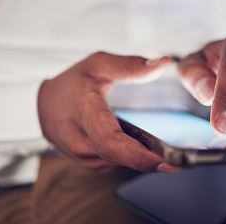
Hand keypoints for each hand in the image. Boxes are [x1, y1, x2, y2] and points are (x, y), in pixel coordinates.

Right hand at [38, 52, 179, 172]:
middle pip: (121, 157)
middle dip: (151, 160)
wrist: (45, 104)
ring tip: (161, 151)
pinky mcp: (88, 161)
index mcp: (84, 113)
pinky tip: (138, 147)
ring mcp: (82, 155)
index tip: (168, 162)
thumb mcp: (99, 65)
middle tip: (180, 159)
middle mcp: (81, 140)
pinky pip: (114, 162)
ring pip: (119, 162)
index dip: (139, 156)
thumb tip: (163, 63)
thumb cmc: (72, 83)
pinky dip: (130, 157)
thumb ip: (131, 65)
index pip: (111, 143)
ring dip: (141, 158)